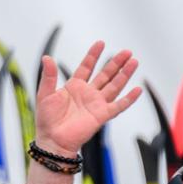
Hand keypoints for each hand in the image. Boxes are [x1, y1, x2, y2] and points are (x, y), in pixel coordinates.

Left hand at [34, 40, 140, 157]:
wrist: (53, 140)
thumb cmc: (47, 120)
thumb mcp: (45, 94)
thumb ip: (49, 76)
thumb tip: (47, 58)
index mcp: (74, 86)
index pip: (87, 67)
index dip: (93, 55)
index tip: (101, 43)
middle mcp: (88, 93)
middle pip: (106, 74)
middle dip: (116, 62)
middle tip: (126, 52)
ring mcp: (97, 104)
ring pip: (115, 86)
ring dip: (124, 74)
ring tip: (134, 62)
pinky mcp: (102, 115)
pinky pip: (119, 106)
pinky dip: (129, 99)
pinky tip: (137, 90)